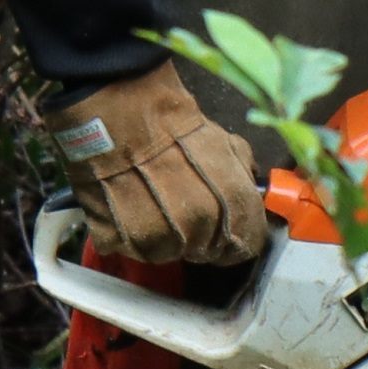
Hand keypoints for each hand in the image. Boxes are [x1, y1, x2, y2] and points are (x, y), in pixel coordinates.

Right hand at [58, 59, 268, 267]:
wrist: (119, 114)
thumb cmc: (173, 126)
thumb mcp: (225, 144)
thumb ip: (243, 176)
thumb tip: (250, 192)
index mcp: (229, 207)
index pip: (246, 245)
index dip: (239, 236)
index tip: (229, 229)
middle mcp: (195, 229)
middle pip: (206, 251)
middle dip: (202, 233)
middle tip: (184, 204)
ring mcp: (154, 238)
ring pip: (169, 253)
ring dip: (166, 236)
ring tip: (154, 202)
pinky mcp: (116, 239)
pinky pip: (132, 248)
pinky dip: (131, 233)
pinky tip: (130, 205)